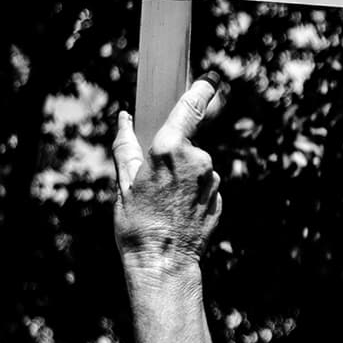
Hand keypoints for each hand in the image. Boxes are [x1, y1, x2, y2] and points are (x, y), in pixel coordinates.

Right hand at [112, 78, 221, 264]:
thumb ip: (126, 147)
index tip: (209, 79)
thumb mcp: (123, 183)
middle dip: (172, 155)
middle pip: (187, 143)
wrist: (162, 264)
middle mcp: (198, 160)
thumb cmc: (136, 223)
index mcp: (170, 149)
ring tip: (163, 202)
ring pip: (196, 167)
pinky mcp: (218, 199)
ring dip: (182, 177)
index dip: (201, 90)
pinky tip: (176, 212)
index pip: (191, 107)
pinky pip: (203, 187)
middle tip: (153, 181)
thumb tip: (123, 119)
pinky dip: (191, 194)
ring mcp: (211, 180)